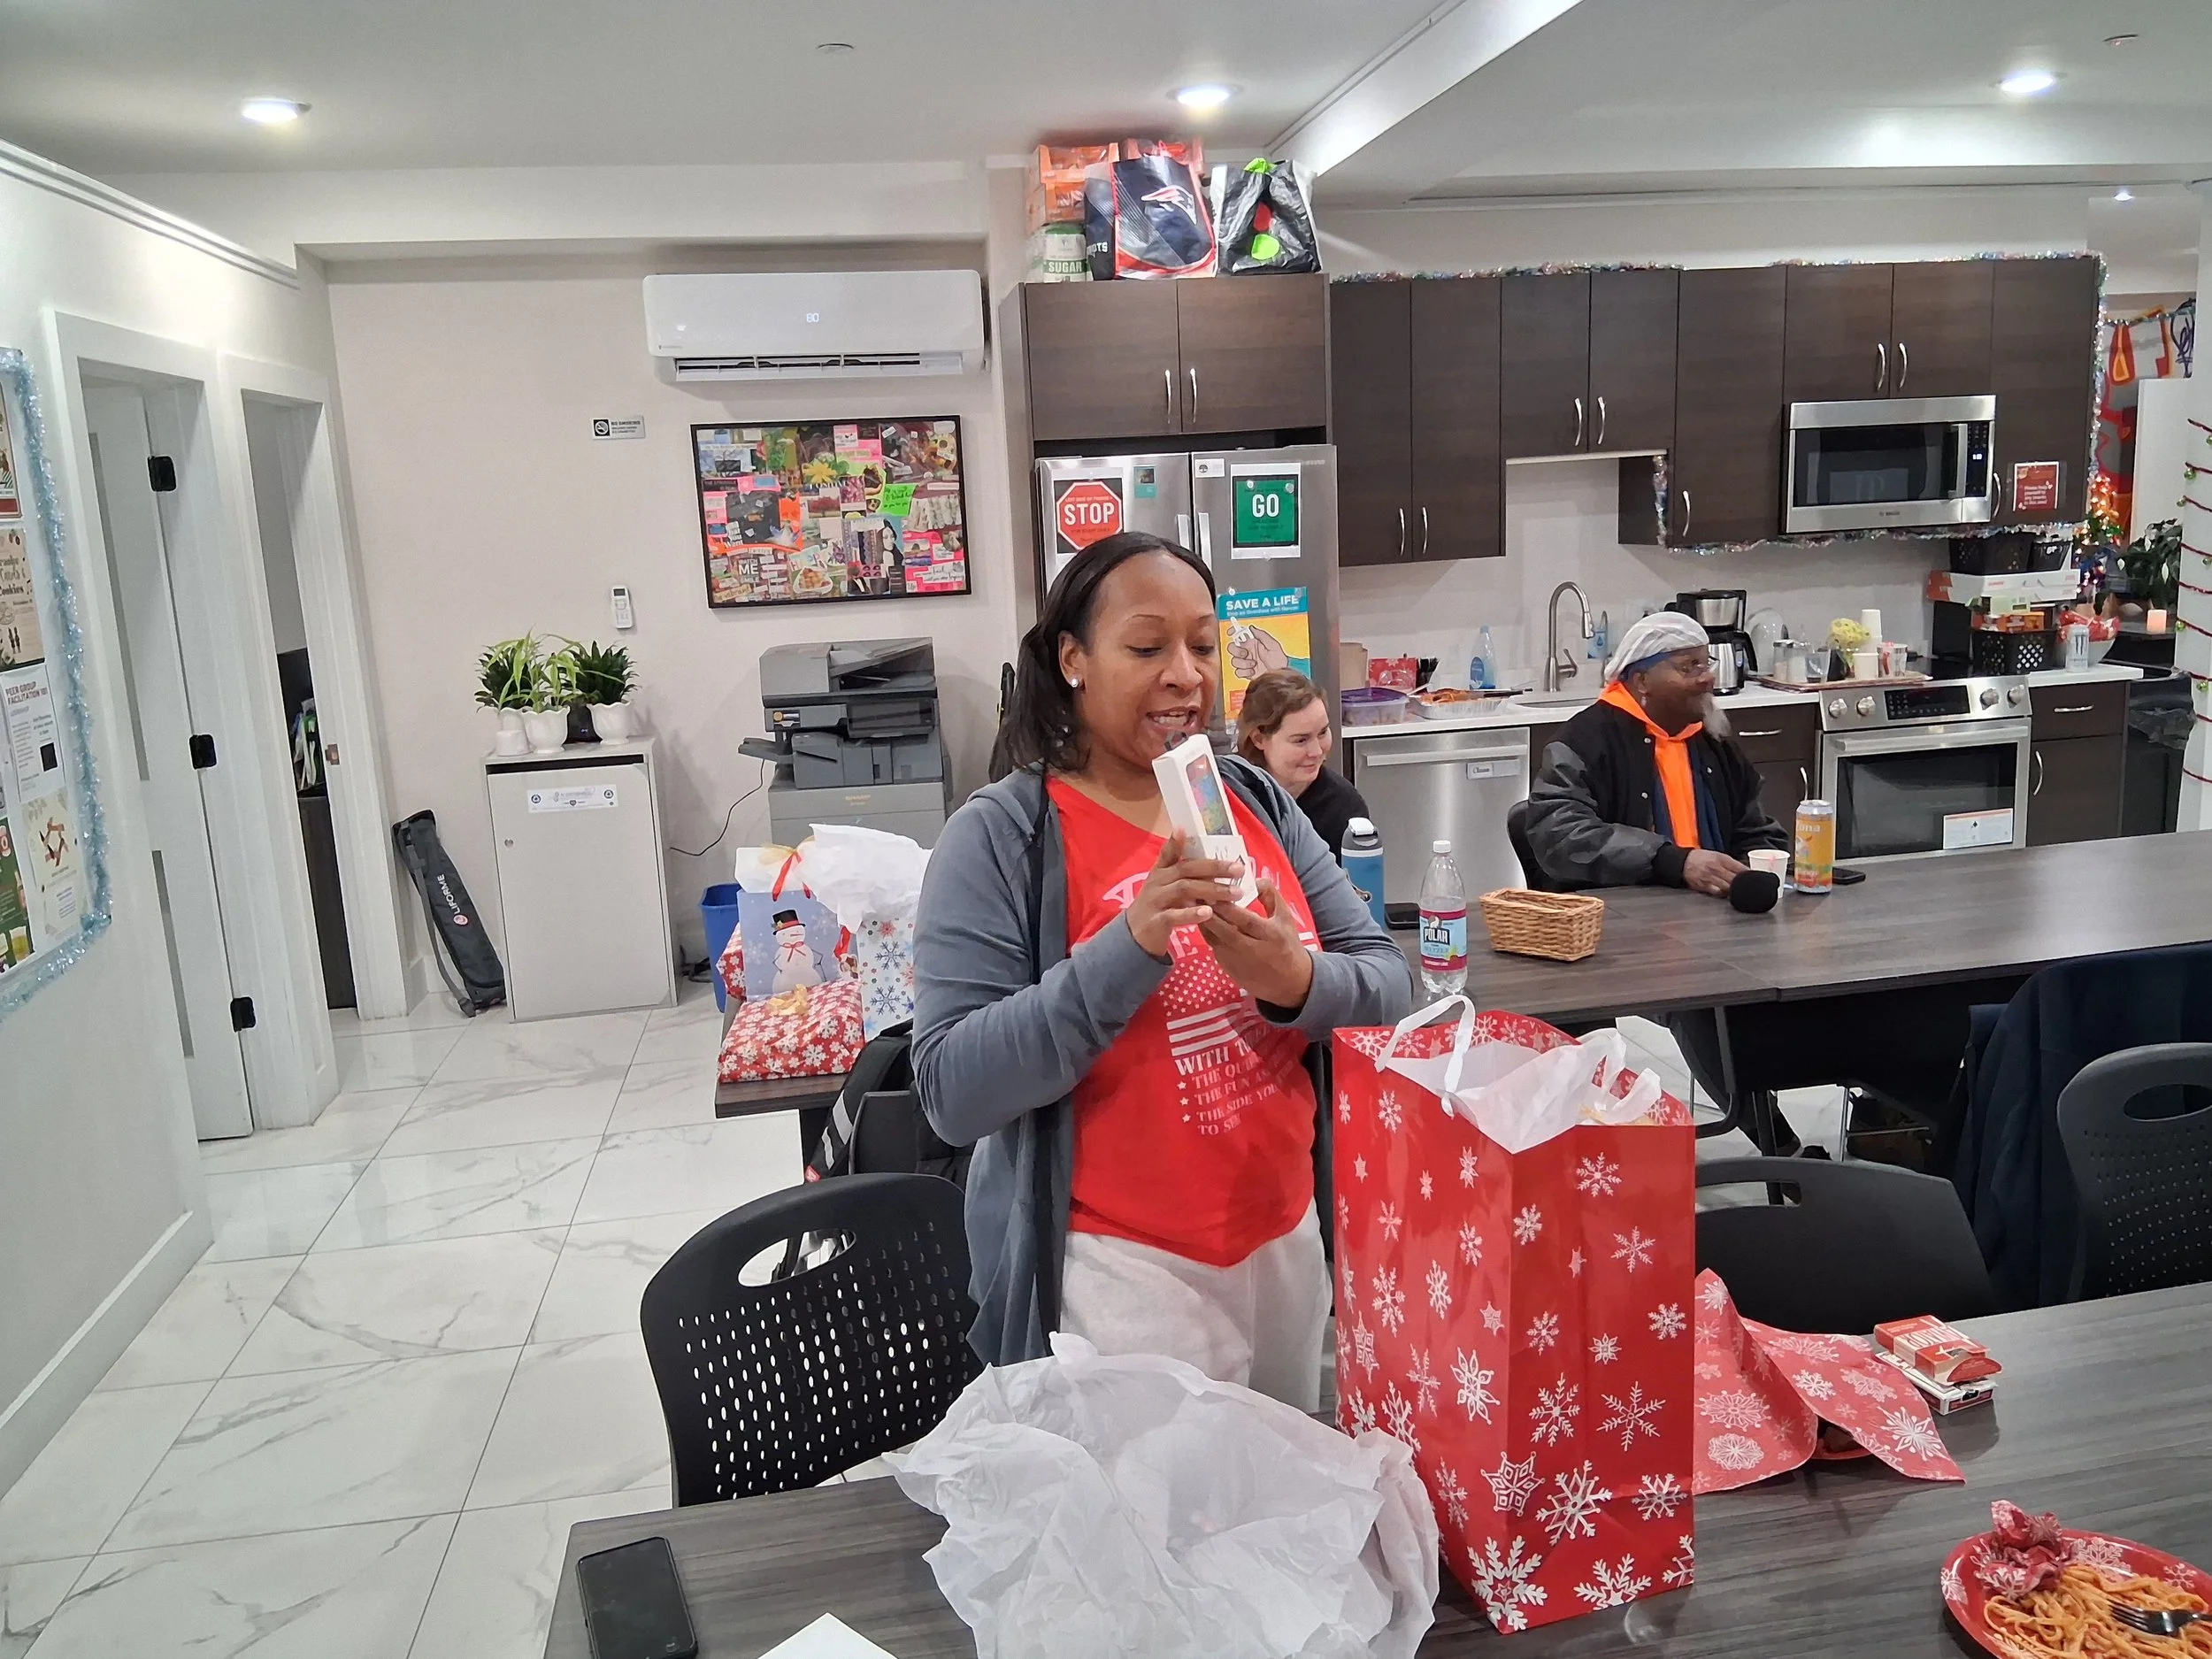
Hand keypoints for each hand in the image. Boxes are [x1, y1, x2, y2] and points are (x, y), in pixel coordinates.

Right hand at [1125, 832, 1245, 957]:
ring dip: (1211, 890)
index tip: (1183, 828)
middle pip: (1186, 869)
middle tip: (1239, 869)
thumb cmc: (1157, 908)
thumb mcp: (1166, 888)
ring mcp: (1155, 901)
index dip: (1175, 841)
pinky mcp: (1155, 922)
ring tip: (1234, 893)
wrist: (1134, 937)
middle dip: (1214, 867)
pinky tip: (1208, 913)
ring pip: (1184, 890)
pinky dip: (1191, 914)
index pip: (1168, 853)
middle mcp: (1156, 883)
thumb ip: (1184, 877)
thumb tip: (1216, 867)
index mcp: (1160, 873)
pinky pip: (1174, 916)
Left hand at [1199, 879, 1315, 1009]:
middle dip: (1209, 912)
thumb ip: (1271, 896)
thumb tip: (1254, 878)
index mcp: (1271, 936)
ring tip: (1193, 903)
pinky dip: (1206, 932)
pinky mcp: (1228, 969)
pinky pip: (1213, 947)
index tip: (1214, 890)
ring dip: (1203, 921)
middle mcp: (1253, 951)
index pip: (1245, 920)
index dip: (1228, 906)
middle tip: (1196, 893)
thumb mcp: (1286, 918)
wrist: (1289, 983)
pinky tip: (1199, 918)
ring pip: (1214, 939)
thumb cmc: (1287, 945)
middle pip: (1225, 930)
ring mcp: (1238, 962)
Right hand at [1229, 624, 1290, 681]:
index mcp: (1252, 642)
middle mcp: (1247, 651)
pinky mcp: (1245, 672)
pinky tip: (1253, 671)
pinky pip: (1237, 672)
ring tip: (1254, 664)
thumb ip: (1261, 635)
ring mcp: (1245, 662)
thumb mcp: (1273, 645)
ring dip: (1243, 663)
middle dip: (1236, 650)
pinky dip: (1245, 672)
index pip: (1239, 634)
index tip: (1230, 632)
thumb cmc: (1279, 659)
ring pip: (1234, 661)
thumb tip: (1251, 627)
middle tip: (1246, 653)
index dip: (1233, 631)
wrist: (1280, 674)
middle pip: (1231, 647)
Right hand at [1683, 849, 1750, 897]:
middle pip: (1735, 878)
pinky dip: (1724, 894)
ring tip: (1738, 891)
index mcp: (1721, 858)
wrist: (1682, 862)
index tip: (1755, 878)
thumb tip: (1745, 871)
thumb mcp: (1717, 855)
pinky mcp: (1704, 886)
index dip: (1749, 874)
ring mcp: (1710, 877)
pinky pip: (1718, 893)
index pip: (1740, 867)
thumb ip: (1730, 863)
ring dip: (1734, 890)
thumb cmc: (1701, 858)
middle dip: (1743, 883)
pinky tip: (1726, 893)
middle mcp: (1716, 868)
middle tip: (1749, 887)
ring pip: (1728, 887)